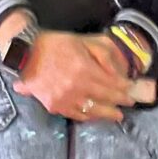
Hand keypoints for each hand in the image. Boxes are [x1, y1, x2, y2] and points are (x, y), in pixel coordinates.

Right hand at [10, 30, 139, 122]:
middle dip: (120, 101)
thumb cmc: (55, 44)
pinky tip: (95, 115)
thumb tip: (118, 71)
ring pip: (93, 111)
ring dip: (107, 113)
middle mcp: (77, 87)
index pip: (112, 84)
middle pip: (105, 99)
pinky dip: (89, 116)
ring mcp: (65, 99)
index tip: (131, 90)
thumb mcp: (82, 42)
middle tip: (129, 103)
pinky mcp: (55, 106)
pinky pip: (76, 115)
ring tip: (116, 115)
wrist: (26, 54)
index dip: (124, 88)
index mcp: (85, 69)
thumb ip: (102, 55)